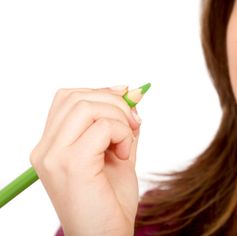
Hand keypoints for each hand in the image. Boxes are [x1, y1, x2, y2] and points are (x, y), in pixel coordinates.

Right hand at [30, 86, 141, 235]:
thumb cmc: (110, 201)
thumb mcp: (118, 153)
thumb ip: (121, 125)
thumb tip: (133, 93)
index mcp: (51, 147)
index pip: (67, 99)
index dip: (100, 91)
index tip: (127, 95)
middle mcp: (45, 150)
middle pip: (75, 97)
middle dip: (114, 102)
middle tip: (134, 123)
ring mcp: (54, 156)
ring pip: (87, 106)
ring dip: (119, 119)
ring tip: (127, 144)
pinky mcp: (71, 163)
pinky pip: (102, 126)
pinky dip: (123, 134)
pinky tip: (126, 156)